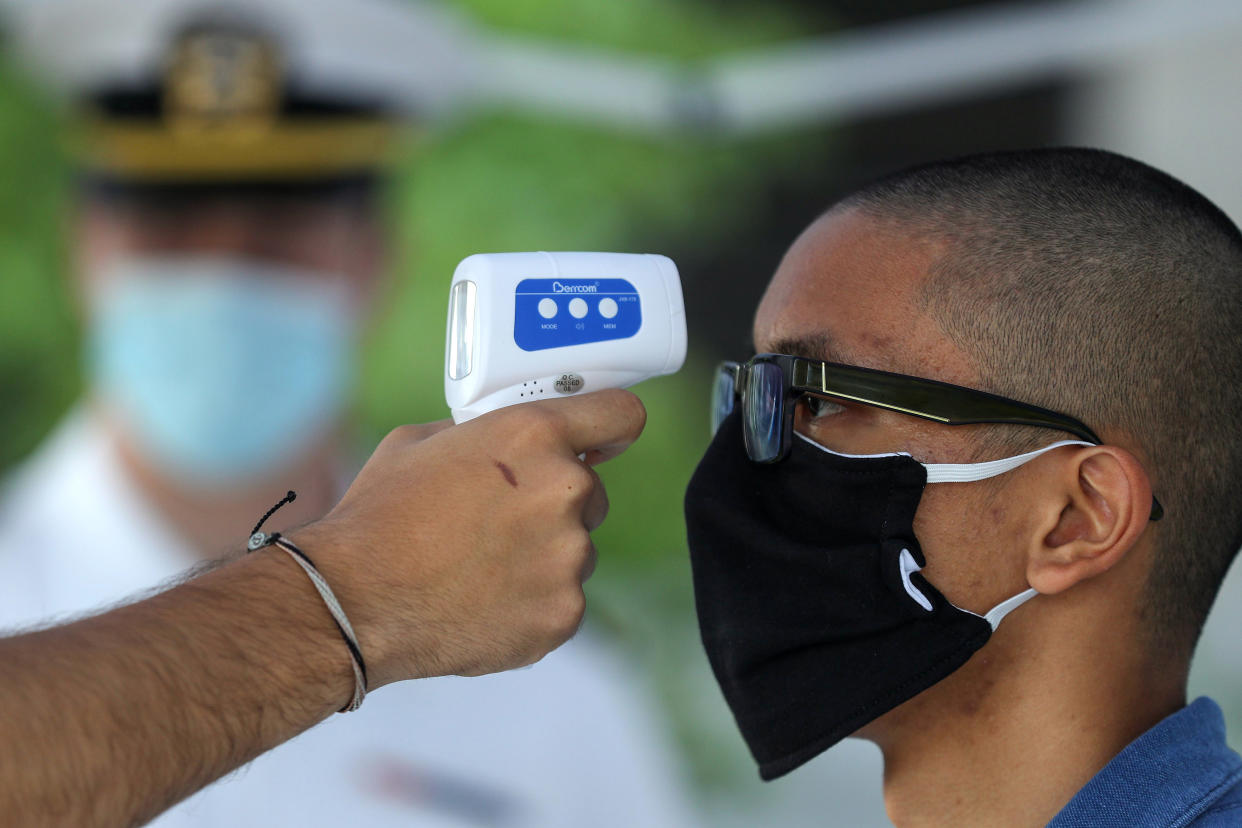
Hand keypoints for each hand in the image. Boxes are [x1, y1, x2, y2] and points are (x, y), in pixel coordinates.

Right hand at [292, 389, 646, 686]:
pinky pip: (562, 598)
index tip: (607, 440)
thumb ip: (480, 434)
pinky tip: (482, 599)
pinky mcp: (564, 613)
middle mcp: (564, 490)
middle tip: (500, 520)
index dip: (612, 427)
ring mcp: (570, 557)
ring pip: (576, 549)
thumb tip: (502, 444)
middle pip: (593, 491)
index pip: (620, 415)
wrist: (354, 600)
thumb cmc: (380, 517)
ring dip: (543, 555)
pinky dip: (532, 601)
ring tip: (479, 566)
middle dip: (557, 502)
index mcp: (534, 435)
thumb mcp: (421, 441)